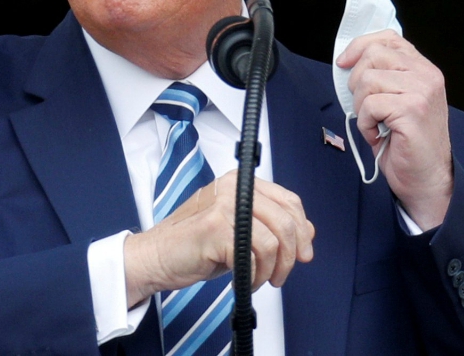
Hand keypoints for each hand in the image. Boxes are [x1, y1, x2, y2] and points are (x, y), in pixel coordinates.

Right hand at [123, 171, 314, 307]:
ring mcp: (224, 205)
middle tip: (281, 275)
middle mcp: (232, 187)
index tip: (304, 253)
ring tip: (258, 280)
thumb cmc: (195, 244)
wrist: (156, 256)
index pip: (289, 200)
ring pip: (273, 241)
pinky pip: (254, 256)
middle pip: (286, 221)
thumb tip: (307, 232)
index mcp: (240, 183)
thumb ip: (270, 225)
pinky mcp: (216, 227)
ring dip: (271, 270)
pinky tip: (242, 281)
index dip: (302, 230)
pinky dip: (253, 276)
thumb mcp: (240, 230)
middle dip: (291, 256)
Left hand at [336, 29, 452, 229]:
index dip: (359, 47)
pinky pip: (370, 105)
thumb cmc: (406, 141)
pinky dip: (365, 123)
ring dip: (361, 107)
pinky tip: (378, 135)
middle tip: (366, 107)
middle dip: (356, 82)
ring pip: (367, 81)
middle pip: (372, 56)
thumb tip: (347, 61)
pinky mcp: (413, 110)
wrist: (426, 177)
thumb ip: (382, 75)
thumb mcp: (395, 99)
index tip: (344, 63)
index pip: (387, 38)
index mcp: (423, 68)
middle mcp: (426, 75)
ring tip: (375, 123)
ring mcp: (422, 91)